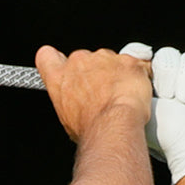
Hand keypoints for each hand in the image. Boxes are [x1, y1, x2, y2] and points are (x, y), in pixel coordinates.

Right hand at [36, 45, 152, 143]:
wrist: (114, 126)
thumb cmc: (91, 128)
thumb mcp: (68, 119)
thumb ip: (70, 100)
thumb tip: (77, 107)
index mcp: (59, 77)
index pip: (47, 57)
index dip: (56, 61)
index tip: (62, 67)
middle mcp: (79, 62)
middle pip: (84, 60)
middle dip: (94, 72)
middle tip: (102, 94)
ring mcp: (104, 58)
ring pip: (110, 61)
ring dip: (117, 74)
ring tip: (120, 98)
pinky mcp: (128, 60)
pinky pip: (135, 64)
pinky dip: (137, 76)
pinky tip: (135, 94)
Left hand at [119, 43, 184, 183]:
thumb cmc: (167, 136)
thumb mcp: (143, 108)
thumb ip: (134, 85)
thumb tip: (128, 59)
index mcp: (156, 86)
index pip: (156, 59)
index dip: (159, 66)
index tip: (160, 84)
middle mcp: (175, 82)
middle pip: (172, 56)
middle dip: (172, 75)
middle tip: (173, 98)